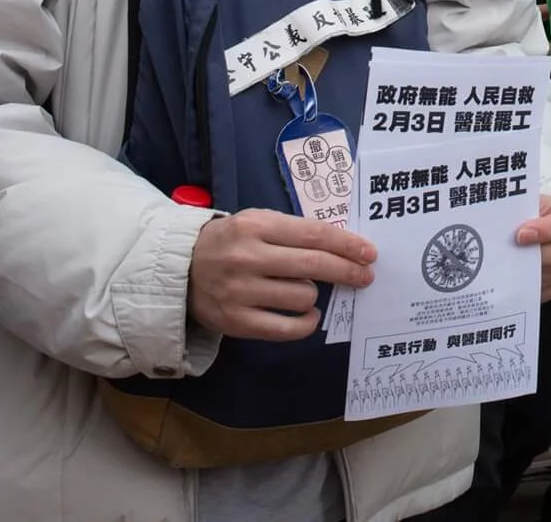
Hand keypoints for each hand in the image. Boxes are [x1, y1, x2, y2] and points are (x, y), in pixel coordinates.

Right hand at [189, 209, 376, 341]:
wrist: (181, 269)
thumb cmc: (231, 242)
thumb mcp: (258, 222)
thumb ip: (295, 232)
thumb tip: (344, 249)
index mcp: (255, 226)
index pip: (313, 235)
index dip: (347, 245)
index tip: (369, 253)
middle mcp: (247, 258)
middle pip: (313, 266)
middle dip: (347, 270)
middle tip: (365, 275)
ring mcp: (240, 292)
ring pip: (303, 297)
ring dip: (315, 295)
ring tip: (306, 289)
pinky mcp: (236, 321)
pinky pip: (287, 328)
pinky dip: (306, 323)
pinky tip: (308, 315)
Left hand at [516, 195, 550, 302]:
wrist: (521, 228)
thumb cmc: (522, 214)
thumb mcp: (520, 206)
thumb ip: (515, 212)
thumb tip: (501, 223)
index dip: (548, 229)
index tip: (521, 235)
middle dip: (540, 255)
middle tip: (515, 255)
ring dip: (536, 272)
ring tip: (512, 267)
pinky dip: (535, 285)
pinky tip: (518, 279)